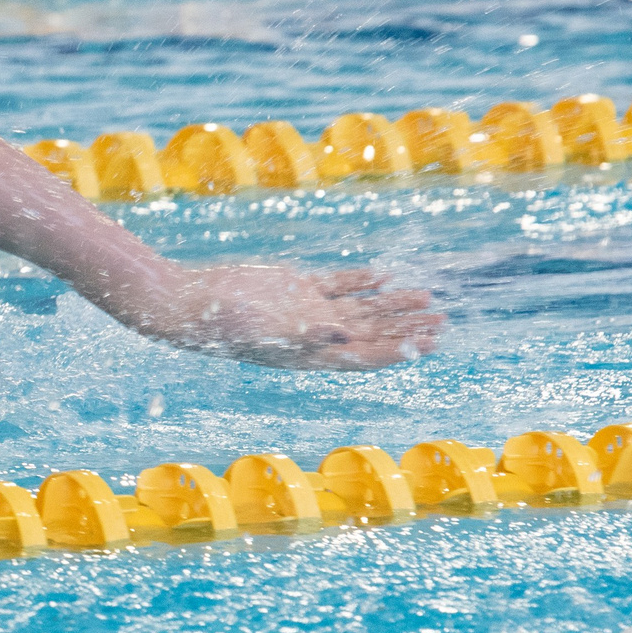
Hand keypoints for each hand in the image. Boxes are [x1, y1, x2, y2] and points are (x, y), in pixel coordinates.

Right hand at [147, 264, 441, 368]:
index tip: (427, 347)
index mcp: (309, 354)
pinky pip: (338, 285)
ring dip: (394, 305)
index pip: (364, 355)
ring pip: (362, 309)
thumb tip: (346, 332)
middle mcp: (315, 335)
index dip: (396, 352)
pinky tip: (386, 276)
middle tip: (443, 323)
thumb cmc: (220, 323)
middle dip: (408, 329)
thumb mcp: (264, 328)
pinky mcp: (296, 287)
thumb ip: (306, 330)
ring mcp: (307, 309)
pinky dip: (363, 281)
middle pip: (373, 334)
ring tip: (429, 298)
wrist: (188, 303)